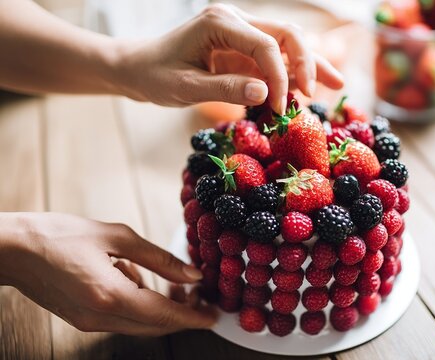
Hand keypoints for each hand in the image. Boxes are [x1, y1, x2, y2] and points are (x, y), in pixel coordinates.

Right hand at [0, 212, 214, 335]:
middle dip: (183, 313)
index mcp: (110, 296)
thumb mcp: (116, 236)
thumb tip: (192, 273)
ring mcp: (90, 322)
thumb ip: (158, 258)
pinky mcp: (83, 319)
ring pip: (141, 324)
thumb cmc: (59, 234)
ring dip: (163, 308)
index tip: (215, 315)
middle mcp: (101, 317)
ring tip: (177, 284)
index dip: (194, 317)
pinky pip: (124, 318)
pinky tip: (140, 279)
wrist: (12, 249)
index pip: (164, 316)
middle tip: (201, 294)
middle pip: (155, 326)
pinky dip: (141, 305)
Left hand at [115, 3, 343, 111]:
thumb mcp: (185, 87)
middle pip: (287, 34)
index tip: (282, 108)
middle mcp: (235, 20)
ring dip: (311, 64)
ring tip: (337, 84)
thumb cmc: (155, 76)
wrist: (137, 68)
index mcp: (220, 22)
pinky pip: (277, 58)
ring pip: (289, 42)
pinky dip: (294, 73)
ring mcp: (242, 32)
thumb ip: (225, 89)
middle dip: (307, 63)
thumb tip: (267, 95)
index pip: (267, 44)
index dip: (282, 76)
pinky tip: (311, 88)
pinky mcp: (244, 48)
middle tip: (315, 94)